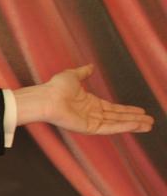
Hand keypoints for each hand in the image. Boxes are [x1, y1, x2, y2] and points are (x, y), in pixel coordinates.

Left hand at [14, 64, 153, 134]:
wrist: (46, 97)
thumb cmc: (55, 88)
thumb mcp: (72, 76)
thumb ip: (83, 72)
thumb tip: (90, 66)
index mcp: (90, 103)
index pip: (113, 108)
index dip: (127, 110)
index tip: (140, 110)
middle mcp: (92, 113)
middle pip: (118, 117)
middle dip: (134, 119)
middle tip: (149, 121)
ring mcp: (91, 121)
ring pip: (117, 124)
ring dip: (133, 124)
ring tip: (148, 125)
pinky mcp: (89, 128)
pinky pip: (110, 128)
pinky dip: (123, 127)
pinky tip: (135, 125)